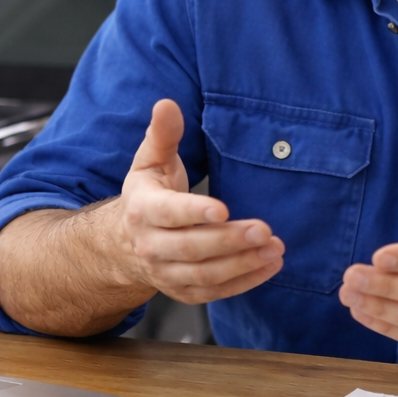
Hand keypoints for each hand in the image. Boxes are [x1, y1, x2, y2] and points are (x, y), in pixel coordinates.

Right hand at [115, 99, 284, 303]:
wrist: (123, 244)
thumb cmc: (147, 194)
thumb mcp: (149, 162)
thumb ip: (162, 135)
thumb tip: (167, 104)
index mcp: (142, 210)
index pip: (168, 214)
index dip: (194, 212)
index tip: (223, 209)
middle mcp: (151, 246)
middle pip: (191, 249)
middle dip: (229, 240)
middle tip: (264, 229)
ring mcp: (166, 273)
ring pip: (205, 275)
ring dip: (243, 264)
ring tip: (274, 248)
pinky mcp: (183, 292)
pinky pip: (215, 293)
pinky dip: (244, 283)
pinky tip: (270, 266)